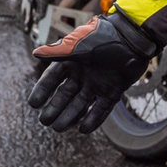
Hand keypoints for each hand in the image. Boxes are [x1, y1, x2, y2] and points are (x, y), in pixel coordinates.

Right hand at [28, 12, 155, 133]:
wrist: (132, 37)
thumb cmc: (103, 37)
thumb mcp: (78, 45)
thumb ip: (58, 51)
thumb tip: (35, 53)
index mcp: (71, 61)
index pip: (52, 79)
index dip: (42, 91)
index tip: (33, 104)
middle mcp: (83, 74)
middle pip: (65, 95)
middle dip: (54, 108)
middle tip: (45, 121)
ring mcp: (98, 84)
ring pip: (81, 104)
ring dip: (70, 116)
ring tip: (59, 128)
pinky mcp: (113, 91)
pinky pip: (101, 108)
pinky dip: (93, 119)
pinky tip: (83, 129)